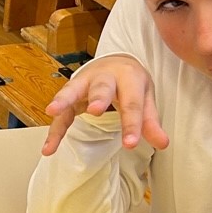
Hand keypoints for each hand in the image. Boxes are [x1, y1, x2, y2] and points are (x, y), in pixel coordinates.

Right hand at [42, 53, 166, 156]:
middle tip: (95, 110)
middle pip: (101, 87)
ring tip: (52, 112)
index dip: (131, 124)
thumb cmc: (130, 84)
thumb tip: (163, 144)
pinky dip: (54, 130)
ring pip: (72, 90)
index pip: (131, 102)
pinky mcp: (71, 94)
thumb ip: (150, 121)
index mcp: (128, 76)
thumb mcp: (145, 97)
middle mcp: (105, 76)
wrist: (114, 63)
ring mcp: (85, 83)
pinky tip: (48, 148)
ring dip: (63, 101)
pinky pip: (61, 113)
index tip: (130, 145)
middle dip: (98, 97)